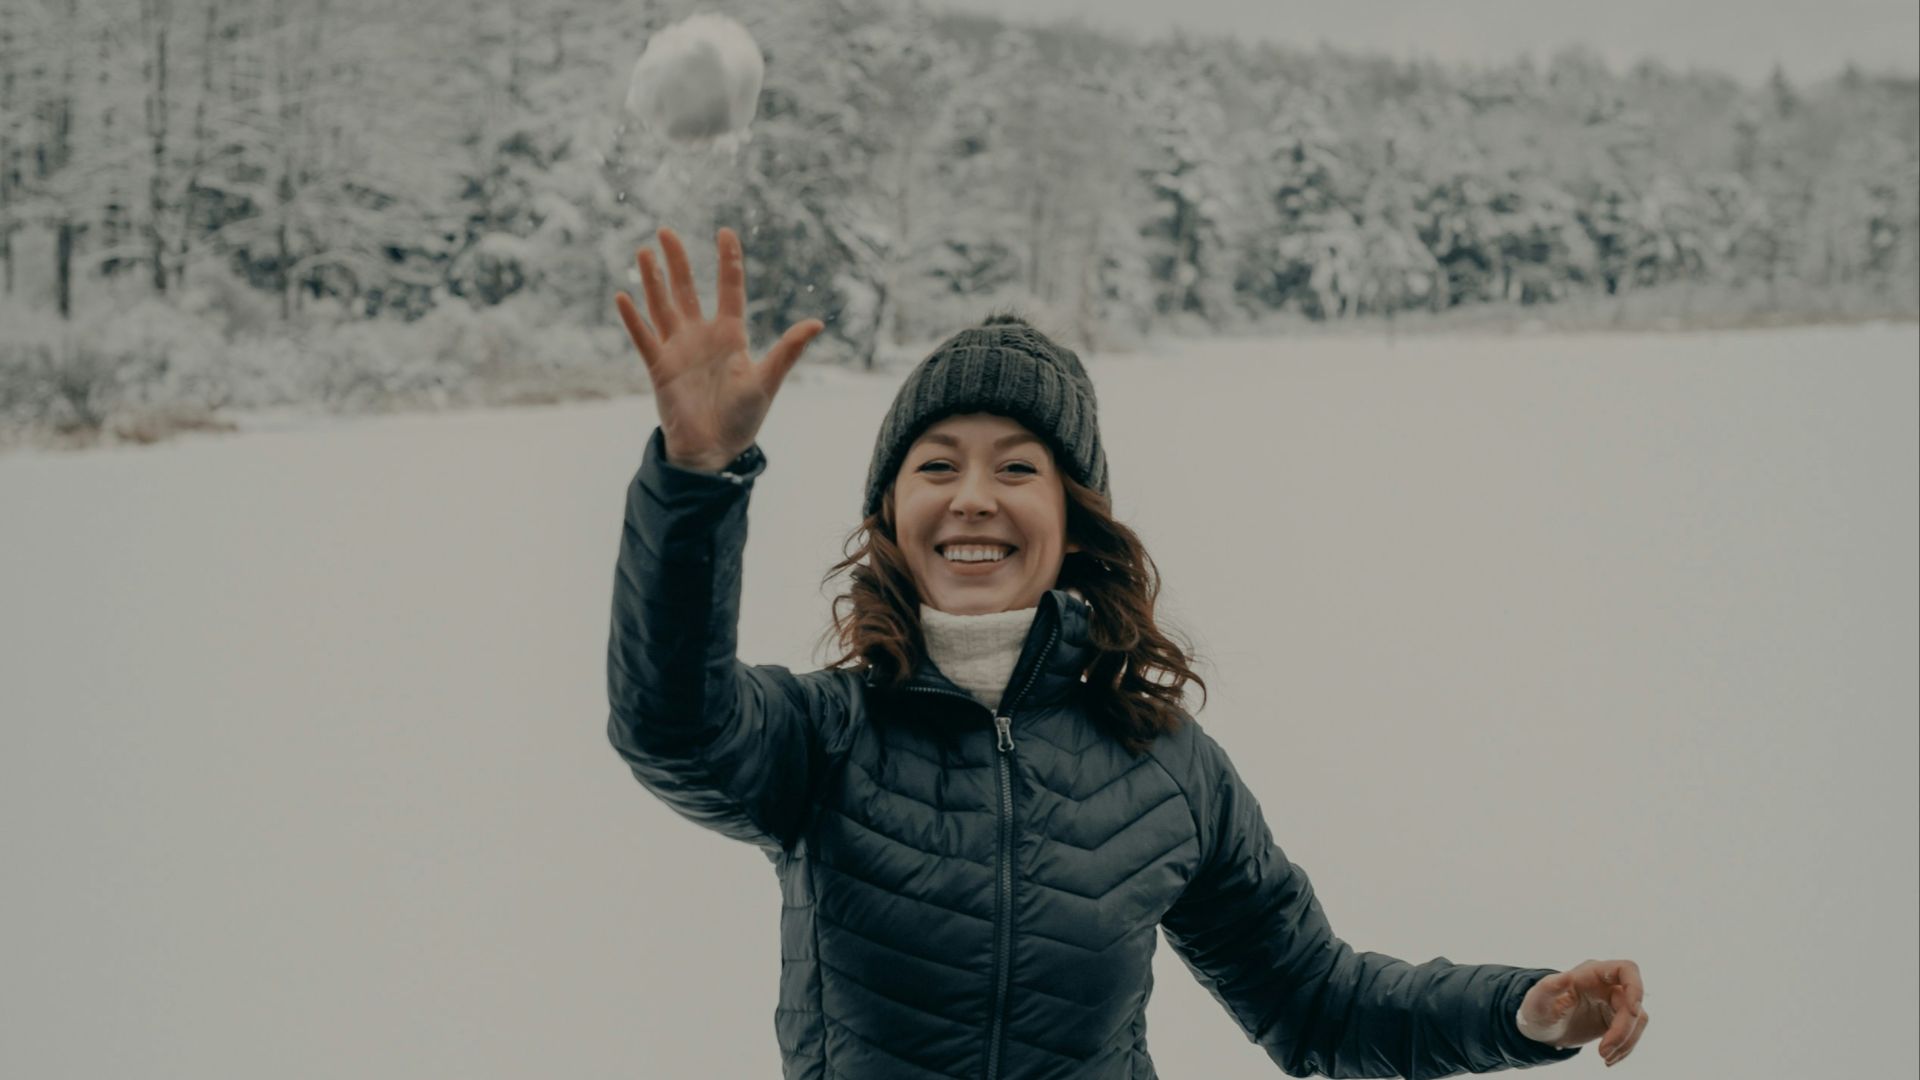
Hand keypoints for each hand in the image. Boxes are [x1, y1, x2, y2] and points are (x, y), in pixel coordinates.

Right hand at [614, 225, 824, 470]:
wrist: (714, 451)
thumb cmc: (743, 418)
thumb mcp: (768, 380)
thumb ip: (788, 350)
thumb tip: (817, 323)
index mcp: (730, 335)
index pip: (729, 288)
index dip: (728, 261)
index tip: (725, 232)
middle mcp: (701, 336)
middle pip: (687, 289)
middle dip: (678, 261)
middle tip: (666, 231)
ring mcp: (678, 349)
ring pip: (662, 306)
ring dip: (653, 280)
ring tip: (645, 252)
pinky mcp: (659, 367)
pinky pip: (644, 338)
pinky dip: (633, 319)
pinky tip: (622, 296)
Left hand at [1517, 959, 1648, 1067]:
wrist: (1541, 1028)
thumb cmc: (1537, 1010)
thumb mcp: (1537, 1002)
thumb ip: (1548, 989)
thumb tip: (1563, 977)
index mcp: (1590, 973)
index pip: (1626, 969)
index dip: (1636, 988)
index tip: (1632, 1012)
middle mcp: (1606, 984)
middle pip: (1633, 1003)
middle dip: (1623, 1031)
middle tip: (1602, 1053)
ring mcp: (1613, 1002)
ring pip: (1637, 1020)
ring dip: (1625, 1042)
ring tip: (1605, 1058)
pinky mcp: (1616, 1019)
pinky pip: (1632, 1032)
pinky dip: (1624, 1048)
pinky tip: (1609, 1059)